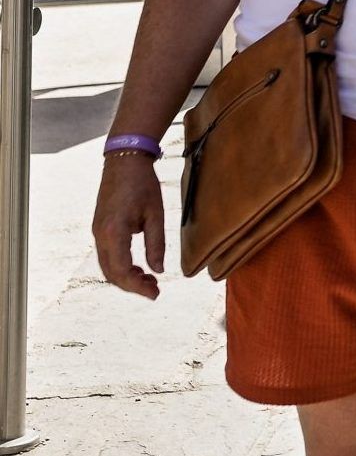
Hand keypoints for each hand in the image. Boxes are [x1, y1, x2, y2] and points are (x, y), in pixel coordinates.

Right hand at [92, 154, 166, 299]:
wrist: (124, 162)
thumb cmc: (143, 185)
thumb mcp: (156, 214)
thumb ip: (156, 244)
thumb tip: (159, 270)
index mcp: (114, 232)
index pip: (122, 271)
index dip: (137, 286)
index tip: (155, 294)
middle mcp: (100, 235)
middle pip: (111, 273)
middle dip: (132, 286)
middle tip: (154, 290)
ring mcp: (97, 232)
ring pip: (107, 266)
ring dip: (126, 277)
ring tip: (149, 280)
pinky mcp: (99, 229)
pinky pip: (107, 255)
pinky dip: (121, 266)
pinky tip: (138, 267)